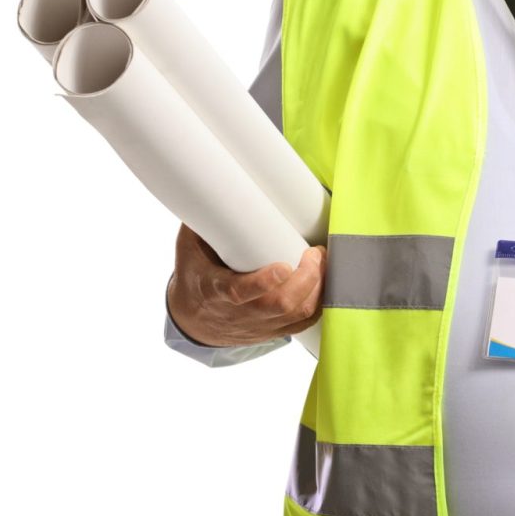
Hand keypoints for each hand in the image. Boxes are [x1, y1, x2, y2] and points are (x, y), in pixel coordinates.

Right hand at [167, 223, 324, 347]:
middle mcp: (239, 312)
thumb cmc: (195, 276)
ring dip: (317, 288)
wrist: (194, 321)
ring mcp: (259, 324)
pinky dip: (319, 303)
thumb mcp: (189, 249)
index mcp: (214, 290)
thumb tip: (217, 184)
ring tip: (322, 261)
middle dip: (305, 279)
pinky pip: (304, 323)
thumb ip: (203, 221)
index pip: (239, 293)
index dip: (263, 282)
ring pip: (297, 315)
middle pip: (279, 304)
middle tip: (315, 253)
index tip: (283, 266)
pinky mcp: (274, 330)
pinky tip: (325, 281)